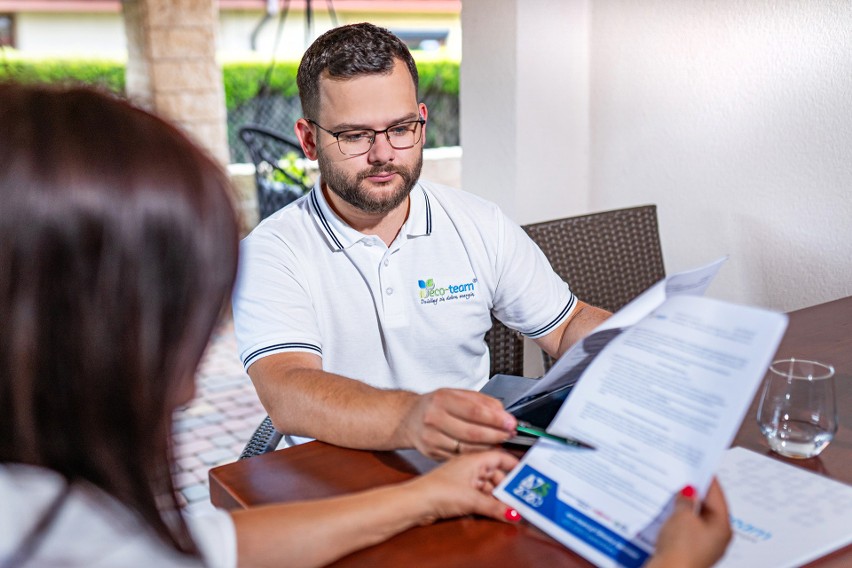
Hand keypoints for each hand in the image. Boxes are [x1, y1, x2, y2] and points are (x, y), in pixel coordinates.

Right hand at [400, 388, 516, 458]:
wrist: (408, 418)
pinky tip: (486, 451)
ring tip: (501, 443)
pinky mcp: (432, 453)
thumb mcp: (456, 394)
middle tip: (510, 435)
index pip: (474, 411)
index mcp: (442, 398)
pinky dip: (476, 456)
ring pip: (467, 448)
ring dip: (489, 447)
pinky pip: (460, 457)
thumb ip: (481, 401)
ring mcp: (431, 438)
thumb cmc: (436, 405)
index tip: (511, 423)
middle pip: (472, 432)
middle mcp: (434, 418)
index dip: (496, 419)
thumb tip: (503, 414)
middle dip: (496, 435)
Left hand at [406, 450, 521, 524]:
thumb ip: (496, 507)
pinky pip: (480, 493)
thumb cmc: (437, 491)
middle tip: (521, 497)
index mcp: (474, 459)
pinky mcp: (459, 491)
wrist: (416, 503)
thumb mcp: (472, 499)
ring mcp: (465, 478)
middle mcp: (470, 466)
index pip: (501, 457)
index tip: (528, 476)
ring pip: (489, 485)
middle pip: (497, 473)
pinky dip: (488, 501)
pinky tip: (495, 509)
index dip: (515, 466)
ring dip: (499, 495)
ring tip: (510, 506)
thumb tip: (514, 512)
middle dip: (508, 486)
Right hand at [649, 479, 732, 567]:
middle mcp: (716, 538)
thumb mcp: (682, 517)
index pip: (716, 494)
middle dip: (693, 492)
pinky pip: (684, 530)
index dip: (706, 477)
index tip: (697, 463)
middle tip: (680, 475)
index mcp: (722, 527)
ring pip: (694, 519)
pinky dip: (676, 519)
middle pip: (706, 507)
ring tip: (670, 491)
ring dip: (682, 506)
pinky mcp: (688, 552)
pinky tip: (665, 513)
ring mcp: (702, 546)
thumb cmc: (680, 550)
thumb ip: (686, 500)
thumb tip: (688, 491)